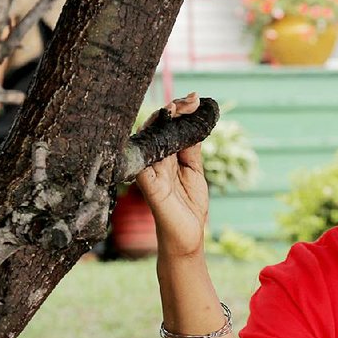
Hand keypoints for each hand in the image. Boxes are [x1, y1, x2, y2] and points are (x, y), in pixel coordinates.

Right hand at [135, 92, 208, 256]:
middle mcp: (154, 161)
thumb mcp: (195, 172)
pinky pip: (143, 160)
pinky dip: (151, 142)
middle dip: (173, 110)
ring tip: (176, 107)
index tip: (195, 98)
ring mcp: (149, 171)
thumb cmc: (189, 207)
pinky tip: (162, 125)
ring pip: (149, 138)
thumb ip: (192, 149)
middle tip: (189, 100)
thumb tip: (195, 122)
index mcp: (166, 157)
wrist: (187, 238)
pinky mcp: (148, 185)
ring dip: (162, 120)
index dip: (180, 111)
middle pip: (158, 127)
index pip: (169, 127)